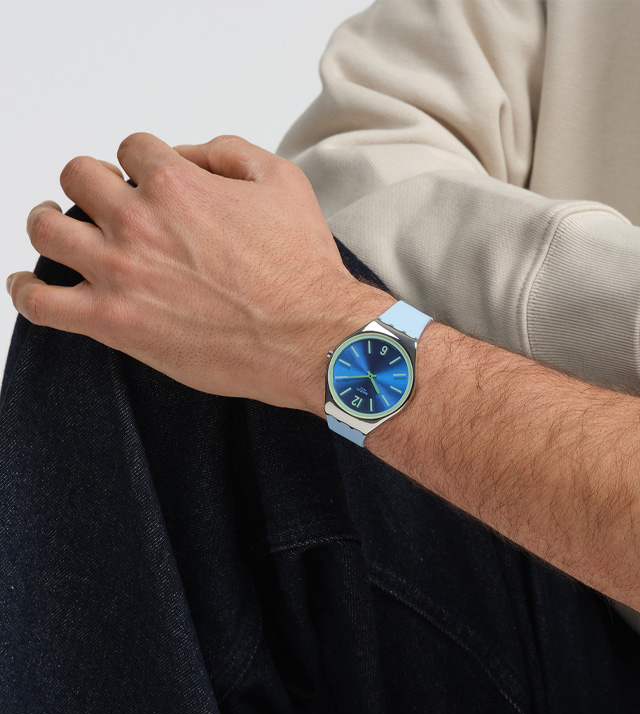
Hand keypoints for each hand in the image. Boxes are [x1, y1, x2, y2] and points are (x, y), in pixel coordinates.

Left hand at [8, 133, 393, 412]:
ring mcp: (120, 272)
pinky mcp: (114, 322)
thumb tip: (189, 154)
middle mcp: (138, 221)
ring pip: (46, 229)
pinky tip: (33, 285)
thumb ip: (228, 152)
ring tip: (62, 232)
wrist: (309, 337)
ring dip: (51, 223)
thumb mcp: (283, 182)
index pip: (130, 148)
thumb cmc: (301, 268)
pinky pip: (40, 302)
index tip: (150, 181)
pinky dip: (27, 290)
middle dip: (95, 184)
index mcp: (176, 182)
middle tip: (109, 205)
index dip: (142, 161)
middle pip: (78, 177)